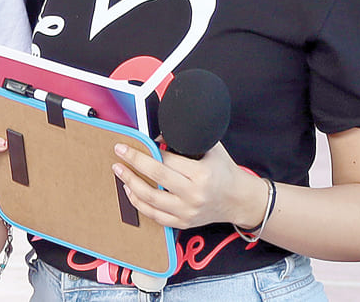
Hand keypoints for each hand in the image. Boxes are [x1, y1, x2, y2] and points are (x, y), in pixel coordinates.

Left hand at [110, 141, 264, 230]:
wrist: (239, 200)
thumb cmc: (225, 172)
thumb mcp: (212, 149)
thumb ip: (188, 139)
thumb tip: (157, 136)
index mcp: (201, 175)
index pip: (167, 160)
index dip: (147, 151)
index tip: (131, 144)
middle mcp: (193, 195)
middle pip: (155, 177)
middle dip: (133, 163)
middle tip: (120, 152)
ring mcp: (187, 212)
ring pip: (150, 199)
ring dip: (130, 183)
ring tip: (120, 171)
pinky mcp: (183, 223)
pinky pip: (155, 216)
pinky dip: (139, 204)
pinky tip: (130, 191)